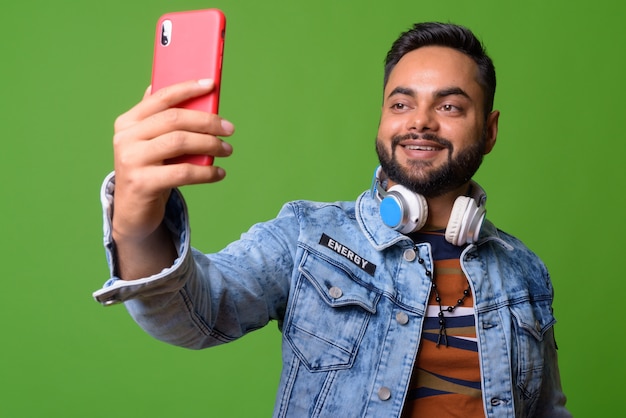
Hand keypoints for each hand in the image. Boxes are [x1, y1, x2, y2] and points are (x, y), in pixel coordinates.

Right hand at [111, 79, 233, 264]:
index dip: (187, 88)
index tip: (211, 85)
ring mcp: (131, 160)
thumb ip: (164, 120)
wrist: (132, 212)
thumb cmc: (149, 172)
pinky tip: (219, 173)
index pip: (161, 97)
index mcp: (128, 122)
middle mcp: (126, 137)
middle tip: (229, 129)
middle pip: (175, 119)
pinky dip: (206, 172)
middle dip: (207, 122)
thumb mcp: (152, 144)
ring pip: (180, 142)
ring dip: (210, 145)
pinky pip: (183, 172)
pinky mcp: (142, 183)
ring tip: (227, 150)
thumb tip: (190, 94)